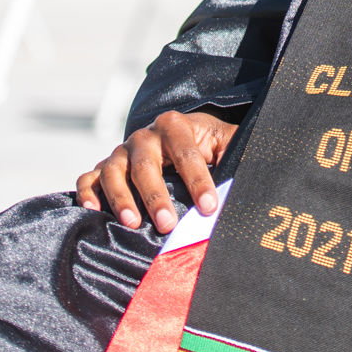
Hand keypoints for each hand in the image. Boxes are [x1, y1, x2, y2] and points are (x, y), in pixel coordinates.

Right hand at [77, 110, 237, 234]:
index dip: (198, 180)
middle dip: (156, 195)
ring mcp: (120, 153)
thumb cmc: (205, 147)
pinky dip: (88, 192)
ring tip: (133, 224)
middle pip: (145, 164)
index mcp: (175, 126)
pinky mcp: (103, 169)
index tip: (209, 208)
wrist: (173, 137)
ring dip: (121, 198)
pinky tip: (94, 211)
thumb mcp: (224, 143)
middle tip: (168, 225)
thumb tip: (264, 169)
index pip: (186, 152)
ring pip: (113, 171)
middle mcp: (143, 137)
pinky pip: (88, 178)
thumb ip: (238, 151)